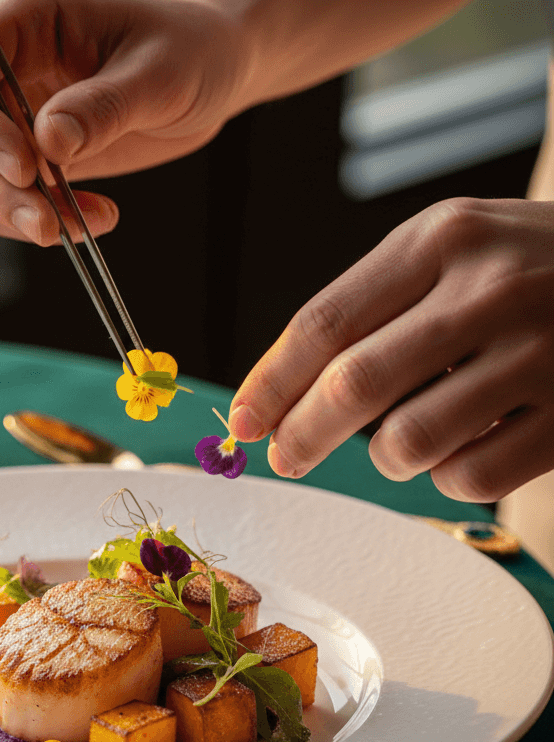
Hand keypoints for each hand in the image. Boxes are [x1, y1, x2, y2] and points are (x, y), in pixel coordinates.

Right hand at [0, 0, 244, 244]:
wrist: (213, 74)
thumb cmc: (192, 49)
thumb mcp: (160, 72)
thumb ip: (103, 105)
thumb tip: (48, 143)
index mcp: (24, 19)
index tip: (23, 168)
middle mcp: (1, 68)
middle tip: (46, 222)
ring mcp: (8, 118)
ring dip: (7, 213)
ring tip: (76, 225)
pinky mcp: (26, 161)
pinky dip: (31, 223)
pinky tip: (88, 219)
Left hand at [229, 198, 553, 503]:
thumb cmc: (524, 268)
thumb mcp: (449, 252)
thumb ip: (367, 310)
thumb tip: (273, 396)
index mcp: (442, 240)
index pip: (324, 323)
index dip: (269, 384)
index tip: (240, 423)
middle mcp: (490, 289)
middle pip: (352, 386)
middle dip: (300, 435)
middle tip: (285, 456)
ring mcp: (541, 352)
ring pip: (406, 443)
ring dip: (385, 457)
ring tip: (402, 439)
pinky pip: (470, 478)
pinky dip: (448, 477)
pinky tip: (465, 447)